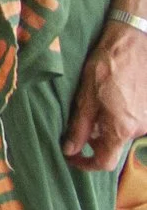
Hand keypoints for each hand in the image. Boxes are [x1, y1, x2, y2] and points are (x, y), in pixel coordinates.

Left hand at [63, 17, 146, 170]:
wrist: (132, 45)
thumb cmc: (106, 67)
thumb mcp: (85, 98)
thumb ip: (79, 127)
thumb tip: (70, 150)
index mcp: (121, 128)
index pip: (105, 162)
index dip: (86, 164)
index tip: (72, 157)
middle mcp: (138, 129)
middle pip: (113, 147)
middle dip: (94, 143)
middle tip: (77, 128)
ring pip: (121, 134)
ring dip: (105, 129)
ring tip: (93, 107)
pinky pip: (130, 123)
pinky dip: (117, 119)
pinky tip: (108, 100)